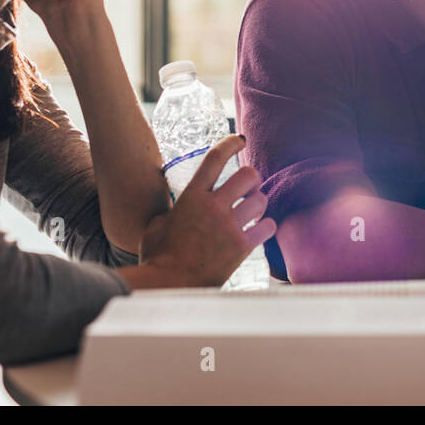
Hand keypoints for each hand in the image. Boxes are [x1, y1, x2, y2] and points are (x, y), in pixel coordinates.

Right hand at [142, 134, 276, 286]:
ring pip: (260, 199)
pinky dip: (267, 226)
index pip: (215, 158)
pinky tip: (260, 229)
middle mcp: (213, 207)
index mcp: (191, 197)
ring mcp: (229, 226)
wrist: (168, 285)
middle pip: (247, 174)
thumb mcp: (157, 225)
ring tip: (253, 209)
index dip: (231, 143)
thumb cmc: (157, 257)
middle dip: (251, 178)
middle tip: (248, 187)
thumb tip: (175, 210)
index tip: (239, 139)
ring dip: (259, 202)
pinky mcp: (241, 247)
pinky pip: (267, 227)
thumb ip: (172, 211)